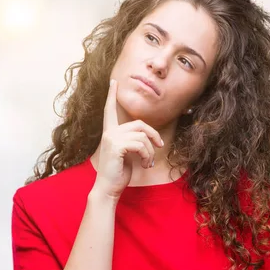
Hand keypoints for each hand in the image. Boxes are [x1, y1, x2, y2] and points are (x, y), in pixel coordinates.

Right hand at [92, 79, 163, 198]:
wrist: (109, 187)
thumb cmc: (119, 172)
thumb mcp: (128, 154)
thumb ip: (134, 142)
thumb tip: (148, 139)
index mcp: (110, 132)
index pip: (110, 110)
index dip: (111, 96)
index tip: (114, 82)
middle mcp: (109, 132)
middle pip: (139, 124)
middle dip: (154, 135)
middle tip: (160, 146)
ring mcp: (111, 138)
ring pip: (142, 136)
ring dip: (151, 151)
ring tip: (148, 162)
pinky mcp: (116, 146)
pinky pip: (141, 145)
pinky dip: (147, 155)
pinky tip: (144, 165)